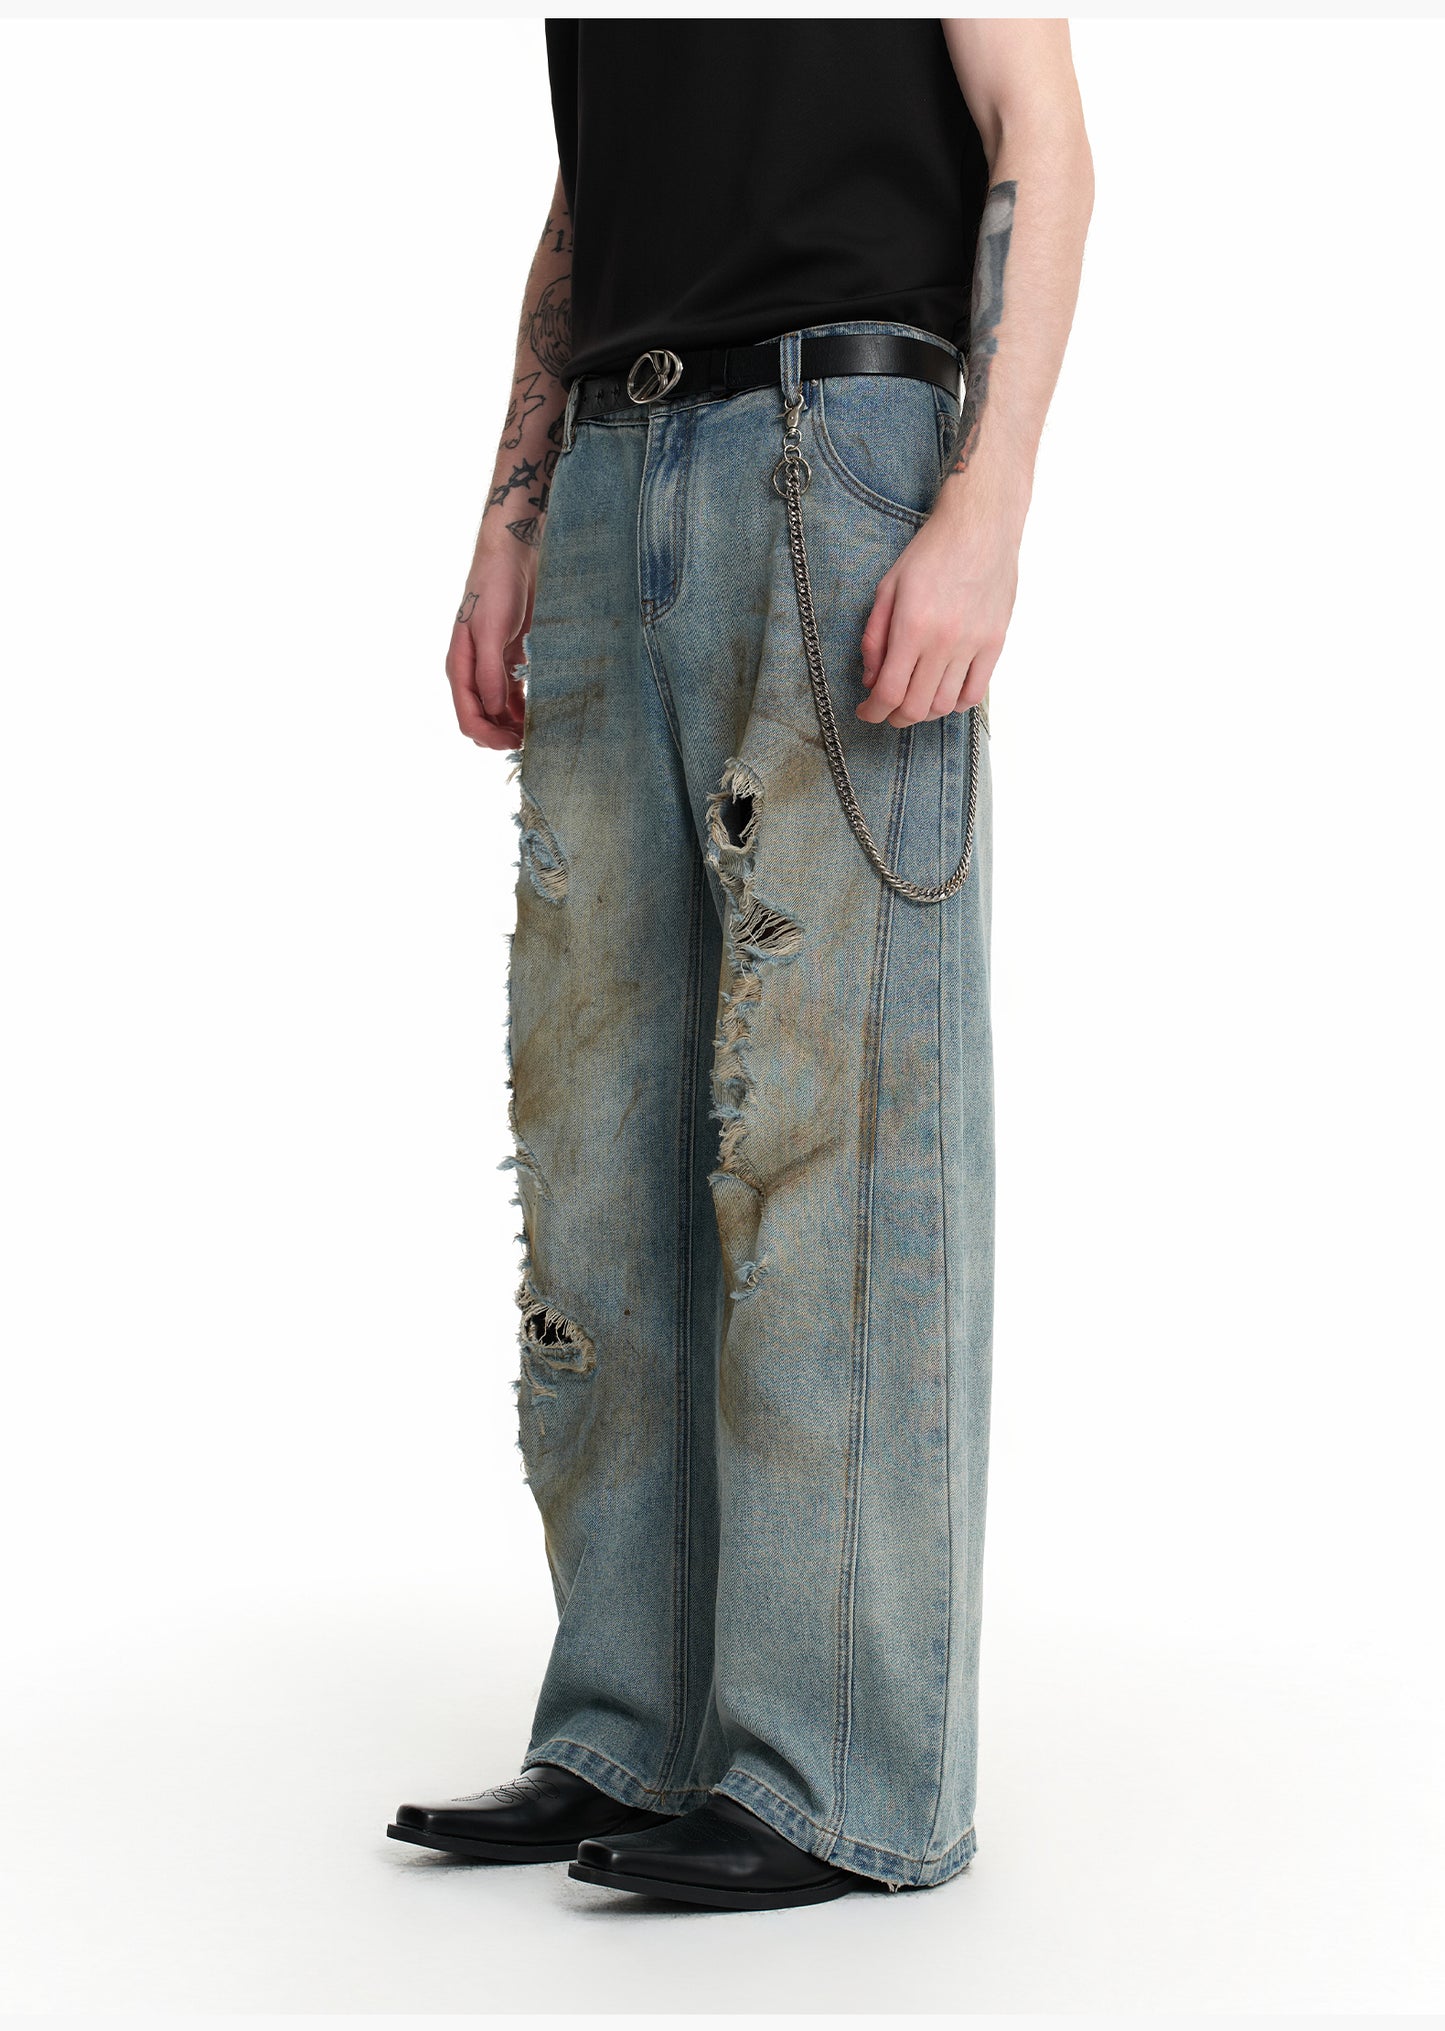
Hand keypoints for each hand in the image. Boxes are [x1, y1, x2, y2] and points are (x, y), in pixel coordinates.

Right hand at [445, 525, 531, 749]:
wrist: (513, 557)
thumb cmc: (495, 589)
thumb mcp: (491, 632)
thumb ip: (490, 673)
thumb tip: (493, 711)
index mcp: (460, 668)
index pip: (468, 718)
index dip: (489, 737)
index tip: (516, 744)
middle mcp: (473, 673)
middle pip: (482, 719)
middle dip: (502, 736)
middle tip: (532, 742)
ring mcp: (492, 667)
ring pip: (499, 711)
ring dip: (515, 725)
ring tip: (539, 731)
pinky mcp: (511, 660)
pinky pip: (515, 695)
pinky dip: (525, 707)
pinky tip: (541, 712)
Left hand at [856, 478, 1023, 727]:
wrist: (980, 527)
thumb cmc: (931, 552)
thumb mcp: (888, 588)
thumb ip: (875, 637)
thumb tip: (871, 678)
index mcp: (912, 627)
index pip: (889, 692)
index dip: (873, 711)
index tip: (865, 712)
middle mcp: (944, 642)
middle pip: (917, 707)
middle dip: (895, 717)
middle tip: (887, 709)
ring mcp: (973, 645)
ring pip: (944, 705)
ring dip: (924, 712)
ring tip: (914, 699)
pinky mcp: (994, 643)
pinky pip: (975, 693)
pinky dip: (955, 703)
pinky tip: (943, 692)